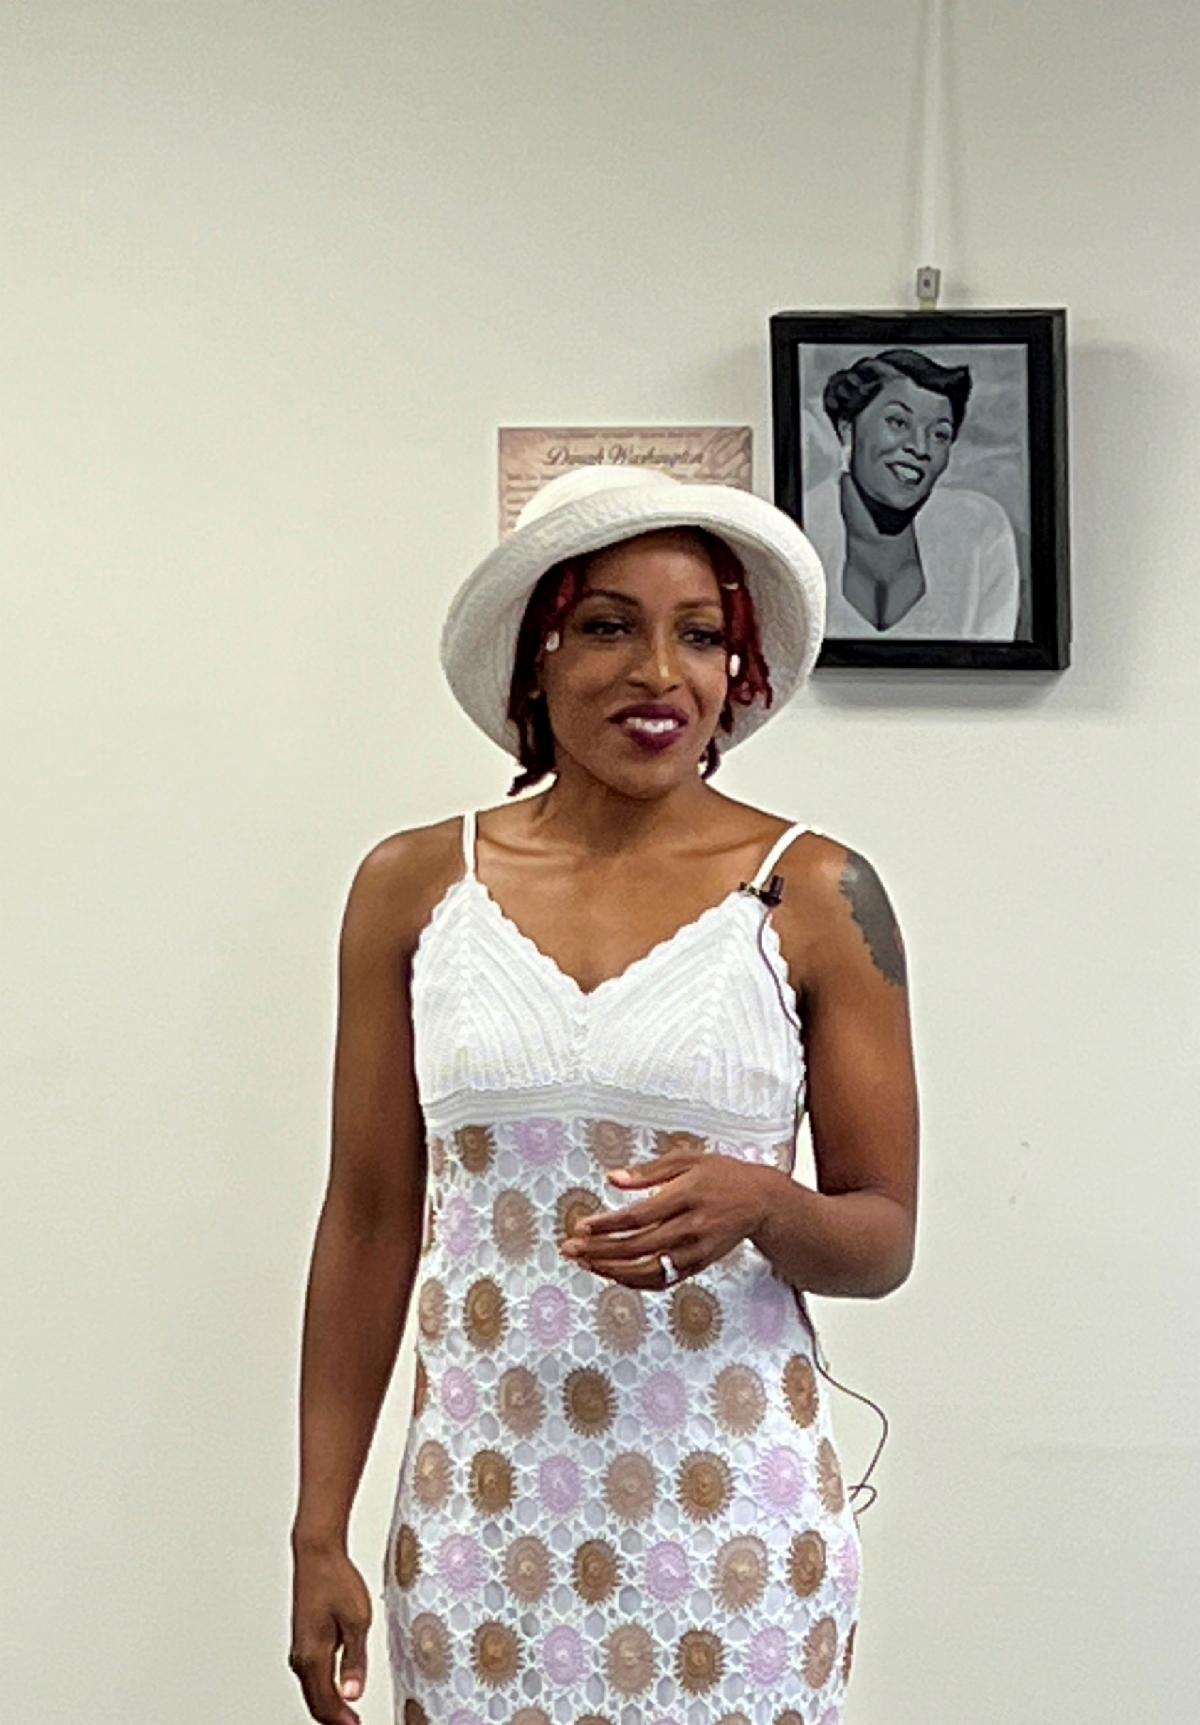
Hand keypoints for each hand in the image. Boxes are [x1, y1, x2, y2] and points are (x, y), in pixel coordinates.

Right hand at [288, 1543, 371, 1724]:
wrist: (317, 1554)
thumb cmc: (335, 1580)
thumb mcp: (357, 1620)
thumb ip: (355, 1660)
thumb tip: (353, 1692)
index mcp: (313, 1655)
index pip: (326, 1702)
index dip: (342, 1720)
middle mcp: (302, 1656)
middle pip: (316, 1701)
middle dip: (334, 1718)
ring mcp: (300, 1648)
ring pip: (312, 1690)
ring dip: (328, 1706)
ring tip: (346, 1717)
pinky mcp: (303, 1640)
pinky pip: (311, 1676)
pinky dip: (323, 1690)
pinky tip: (336, 1691)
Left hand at [559, 1149, 777, 1287]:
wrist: (760, 1202)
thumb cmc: (722, 1176)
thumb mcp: (687, 1160)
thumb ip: (648, 1171)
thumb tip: (612, 1178)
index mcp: (686, 1196)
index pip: (639, 1216)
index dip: (608, 1224)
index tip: (583, 1226)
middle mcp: (691, 1227)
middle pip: (638, 1246)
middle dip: (600, 1250)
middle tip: (571, 1248)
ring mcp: (696, 1250)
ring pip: (648, 1269)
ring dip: (613, 1270)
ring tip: (586, 1263)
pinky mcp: (699, 1265)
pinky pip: (663, 1280)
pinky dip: (636, 1281)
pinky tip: (614, 1274)